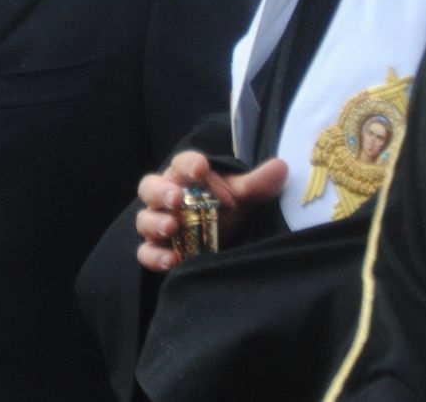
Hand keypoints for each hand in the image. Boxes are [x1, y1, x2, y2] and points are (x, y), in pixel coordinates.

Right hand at [134, 149, 288, 272]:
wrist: (222, 238)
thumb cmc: (226, 208)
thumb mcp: (244, 196)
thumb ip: (258, 184)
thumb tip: (281, 168)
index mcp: (185, 177)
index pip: (181, 164)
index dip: (189, 164)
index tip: (201, 168)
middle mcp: (166, 197)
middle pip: (151, 188)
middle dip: (161, 192)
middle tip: (176, 198)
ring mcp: (158, 223)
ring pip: (144, 220)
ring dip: (155, 222)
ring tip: (171, 228)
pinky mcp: (158, 248)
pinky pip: (146, 252)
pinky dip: (155, 256)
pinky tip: (172, 260)